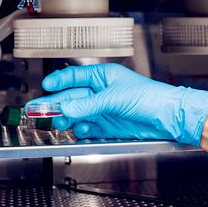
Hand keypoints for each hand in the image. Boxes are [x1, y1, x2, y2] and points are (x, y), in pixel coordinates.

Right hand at [32, 64, 207, 145]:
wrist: (168, 118)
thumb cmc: (151, 98)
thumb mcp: (115, 98)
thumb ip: (89, 105)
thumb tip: (67, 109)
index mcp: (103, 77)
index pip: (75, 76)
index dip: (59, 81)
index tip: (46, 87)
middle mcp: (101, 92)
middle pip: (72, 97)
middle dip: (57, 104)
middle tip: (40, 110)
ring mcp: (104, 110)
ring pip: (77, 114)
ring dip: (68, 119)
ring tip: (62, 123)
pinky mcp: (108, 126)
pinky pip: (88, 128)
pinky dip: (82, 130)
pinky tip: (82, 129)